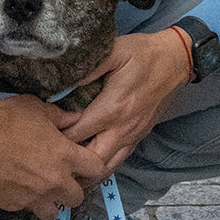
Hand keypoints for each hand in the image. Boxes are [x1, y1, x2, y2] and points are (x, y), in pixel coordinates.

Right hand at [0, 93, 107, 219]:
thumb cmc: (4, 120)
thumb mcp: (35, 108)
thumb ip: (60, 117)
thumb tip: (75, 118)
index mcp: (64, 155)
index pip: (96, 168)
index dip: (94, 166)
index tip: (86, 164)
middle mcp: (53, 180)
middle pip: (78, 197)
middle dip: (72, 188)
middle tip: (61, 178)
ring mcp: (34, 196)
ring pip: (54, 212)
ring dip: (51, 202)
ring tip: (41, 189)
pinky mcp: (14, 205)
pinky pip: (27, 208)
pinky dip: (25, 201)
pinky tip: (17, 187)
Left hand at [59, 28, 191, 174]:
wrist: (177, 59)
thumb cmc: (143, 52)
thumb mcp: (113, 51)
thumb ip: (87, 69)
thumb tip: (62, 83)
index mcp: (112, 108)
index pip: (77, 134)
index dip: (57, 137)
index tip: (43, 132)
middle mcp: (124, 127)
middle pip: (92, 160)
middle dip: (72, 161)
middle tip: (52, 154)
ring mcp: (134, 134)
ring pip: (108, 165)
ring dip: (88, 168)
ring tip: (68, 164)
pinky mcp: (141, 135)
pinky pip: (120, 158)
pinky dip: (104, 163)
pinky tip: (90, 159)